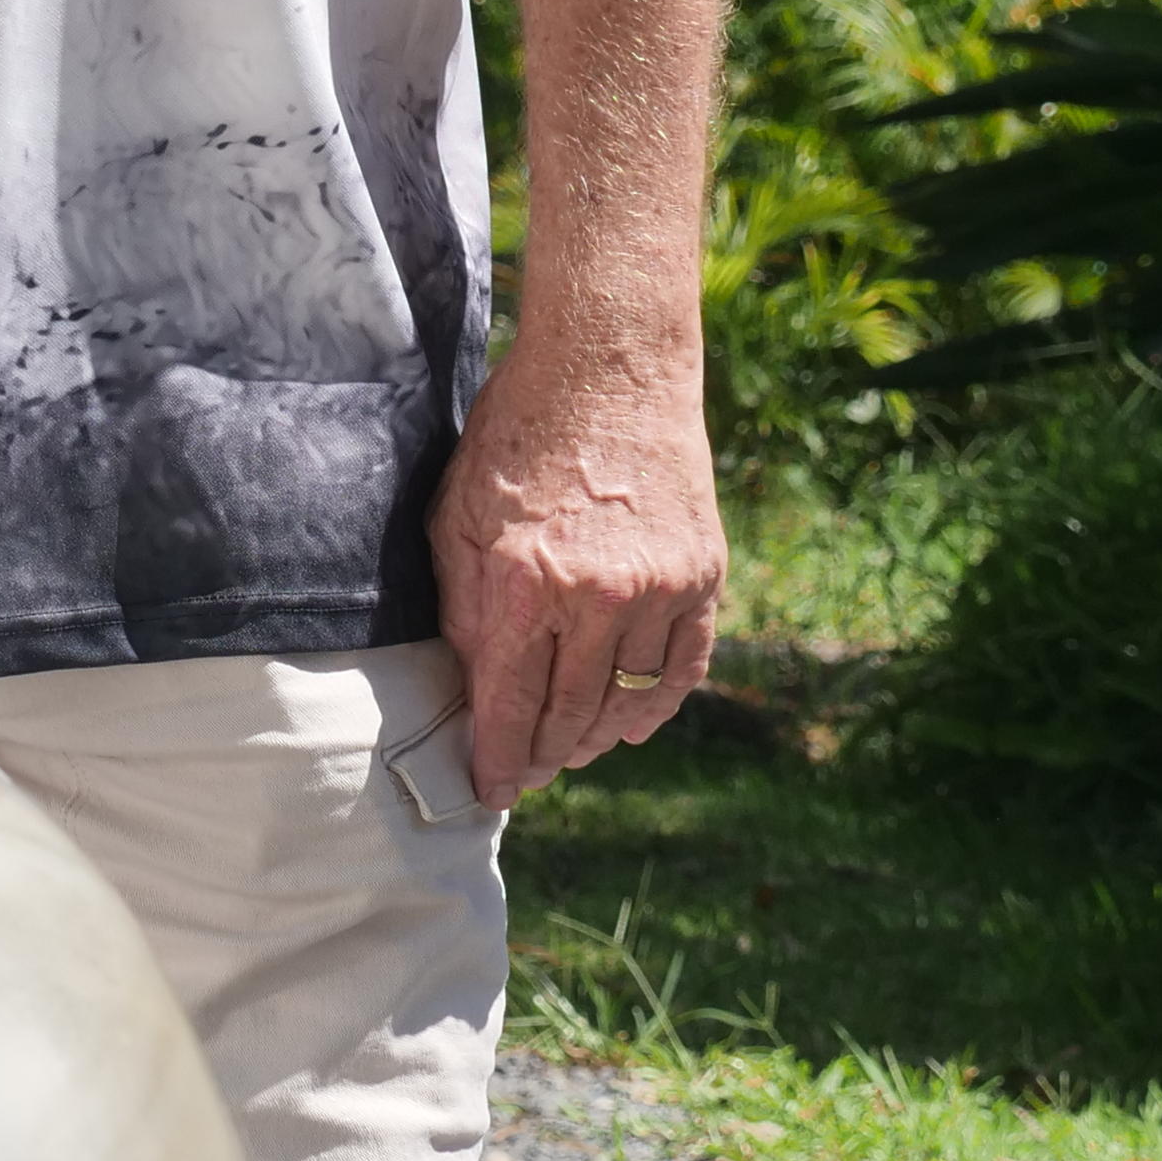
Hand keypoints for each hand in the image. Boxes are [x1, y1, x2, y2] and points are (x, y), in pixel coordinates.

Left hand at [429, 344, 723, 807]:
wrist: (609, 370)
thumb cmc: (518, 434)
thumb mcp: (459, 514)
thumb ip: (465, 606)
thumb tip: (477, 685)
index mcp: (526, 582)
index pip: (511, 705)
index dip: (499, 759)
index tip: (491, 790)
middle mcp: (599, 597)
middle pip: (569, 714)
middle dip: (543, 756)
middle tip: (527, 775)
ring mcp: (660, 590)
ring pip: (626, 701)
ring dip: (595, 736)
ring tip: (571, 750)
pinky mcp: (703, 578)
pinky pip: (682, 669)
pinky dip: (655, 706)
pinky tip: (629, 721)